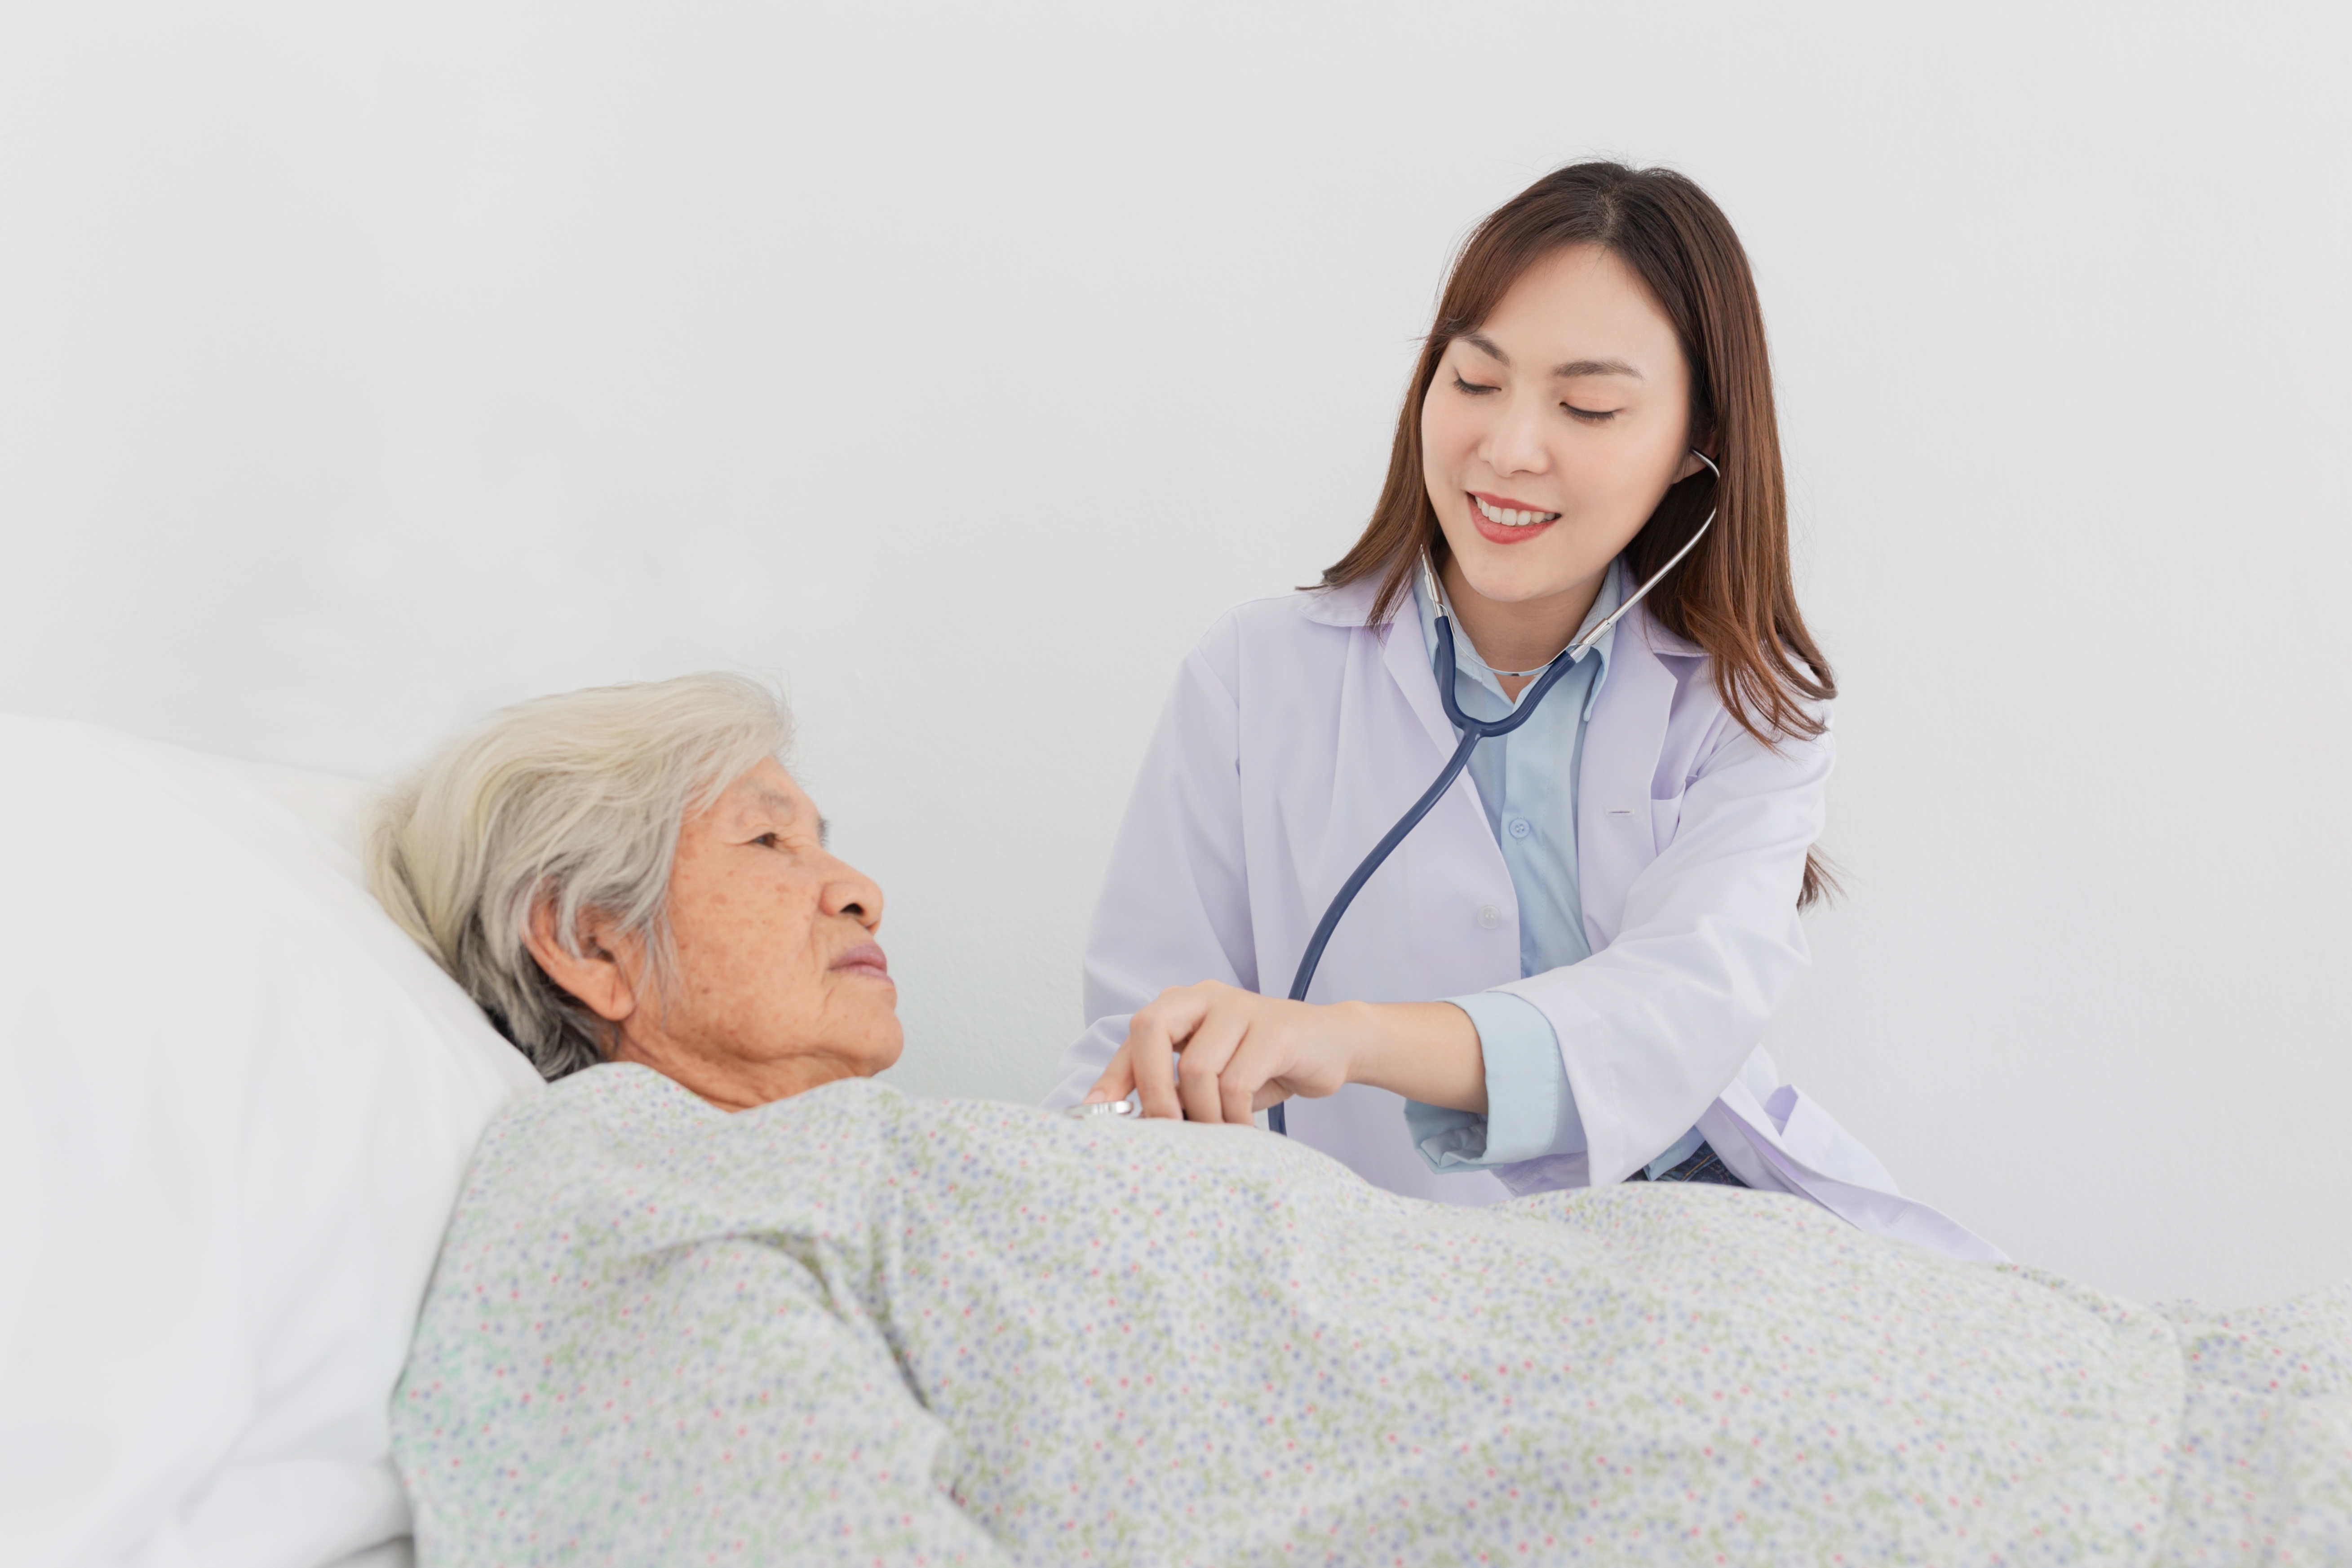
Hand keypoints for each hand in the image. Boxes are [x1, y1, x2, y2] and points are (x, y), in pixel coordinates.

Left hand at [1080, 982, 1361, 1124]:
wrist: (1333, 1044)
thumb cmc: (1264, 1064)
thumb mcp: (1212, 1076)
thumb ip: (1175, 1088)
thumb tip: (1132, 1121)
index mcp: (1183, 1005)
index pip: (1134, 1037)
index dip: (1112, 1076)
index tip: (1095, 1113)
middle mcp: (1205, 998)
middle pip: (1151, 1030)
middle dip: (1151, 1088)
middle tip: (1165, 1129)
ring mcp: (1240, 1008)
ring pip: (1196, 1067)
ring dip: (1202, 1114)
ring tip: (1218, 1135)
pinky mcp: (1275, 1030)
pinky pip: (1237, 1082)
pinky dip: (1234, 1117)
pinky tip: (1243, 1131)